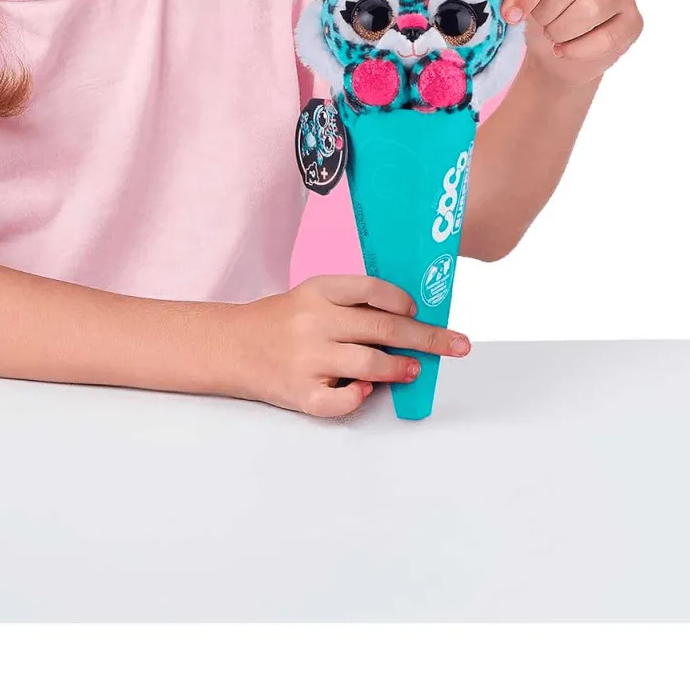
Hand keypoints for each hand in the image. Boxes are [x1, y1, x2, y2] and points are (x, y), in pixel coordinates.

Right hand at [227, 274, 471, 417]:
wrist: (232, 346)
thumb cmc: (282, 321)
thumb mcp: (311, 296)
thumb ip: (352, 304)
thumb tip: (408, 319)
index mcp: (318, 291)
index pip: (370, 289)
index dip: (401, 301)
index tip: (419, 311)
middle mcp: (314, 322)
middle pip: (383, 329)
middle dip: (428, 339)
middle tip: (457, 344)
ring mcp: (307, 359)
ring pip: (370, 365)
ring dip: (400, 369)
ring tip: (414, 370)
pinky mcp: (301, 393)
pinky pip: (342, 401)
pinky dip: (359, 398)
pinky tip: (366, 391)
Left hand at [501, 0, 643, 88]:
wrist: (556, 48)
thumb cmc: (540, 9)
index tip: (511, 13)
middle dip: (544, 11)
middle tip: (538, 22)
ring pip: (590, 9)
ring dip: (560, 30)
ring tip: (551, 34)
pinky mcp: (633, 21)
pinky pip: (606, 37)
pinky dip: (576, 49)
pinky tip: (564, 49)